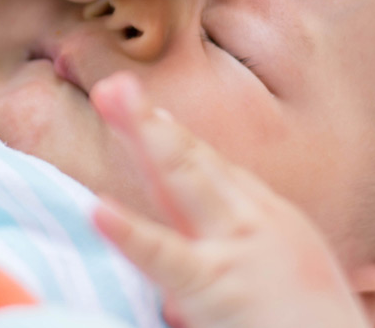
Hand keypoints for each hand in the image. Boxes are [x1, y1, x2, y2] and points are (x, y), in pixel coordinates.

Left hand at [89, 73, 369, 327]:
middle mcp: (257, 222)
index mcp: (267, 222)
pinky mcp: (220, 288)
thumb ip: (222, 271)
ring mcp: (239, 249)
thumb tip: (176, 290)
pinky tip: (98, 210)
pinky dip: (132, 232)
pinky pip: (168, 258)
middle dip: (151, 119)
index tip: (139, 105)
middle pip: (192, 159)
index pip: (210, 169)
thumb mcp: (276, 287)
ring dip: (145, 135)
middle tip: (114, 84)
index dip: (170, 133)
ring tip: (109, 99)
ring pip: (183, 179)